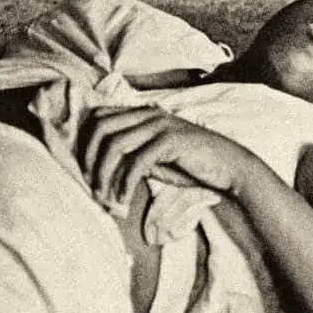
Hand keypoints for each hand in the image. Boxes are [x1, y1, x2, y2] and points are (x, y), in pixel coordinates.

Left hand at [80, 105, 262, 203]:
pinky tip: (124, 198)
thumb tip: (98, 165)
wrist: (228, 168)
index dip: (84, 144)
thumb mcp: (154, 156)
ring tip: (104, 197)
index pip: (99, 118)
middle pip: (101, 128)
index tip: (85, 172)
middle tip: (91, 187)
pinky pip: (137, 161)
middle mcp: (149, 114)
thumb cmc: (190, 165)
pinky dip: (125, 183)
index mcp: (142, 113)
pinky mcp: (171, 141)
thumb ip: (131, 153)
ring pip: (115, 145)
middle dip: (89, 159)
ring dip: (104, 174)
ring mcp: (161, 125)